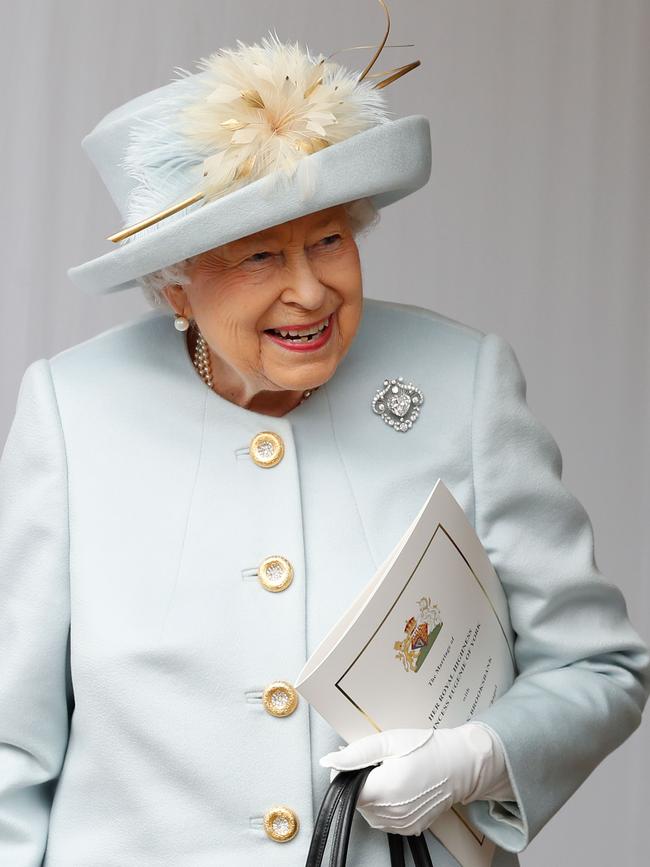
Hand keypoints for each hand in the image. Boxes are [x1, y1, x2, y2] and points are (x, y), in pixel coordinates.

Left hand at [319, 722, 509, 835]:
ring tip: (389, 773)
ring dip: (371, 794)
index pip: (347, 790)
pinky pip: (384, 820)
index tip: (357, 759)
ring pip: (369, 812)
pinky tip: (396, 787)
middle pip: (358, 801)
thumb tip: (328, 761)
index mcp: (385, 790)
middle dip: (360, 781)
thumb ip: (356, 753)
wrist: (460, 764)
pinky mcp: (410, 828)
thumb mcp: (388, 741)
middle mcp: (392, 813)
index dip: (345, 773)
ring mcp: (402, 824)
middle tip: (377, 762)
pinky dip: (384, 806)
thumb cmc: (426, 748)